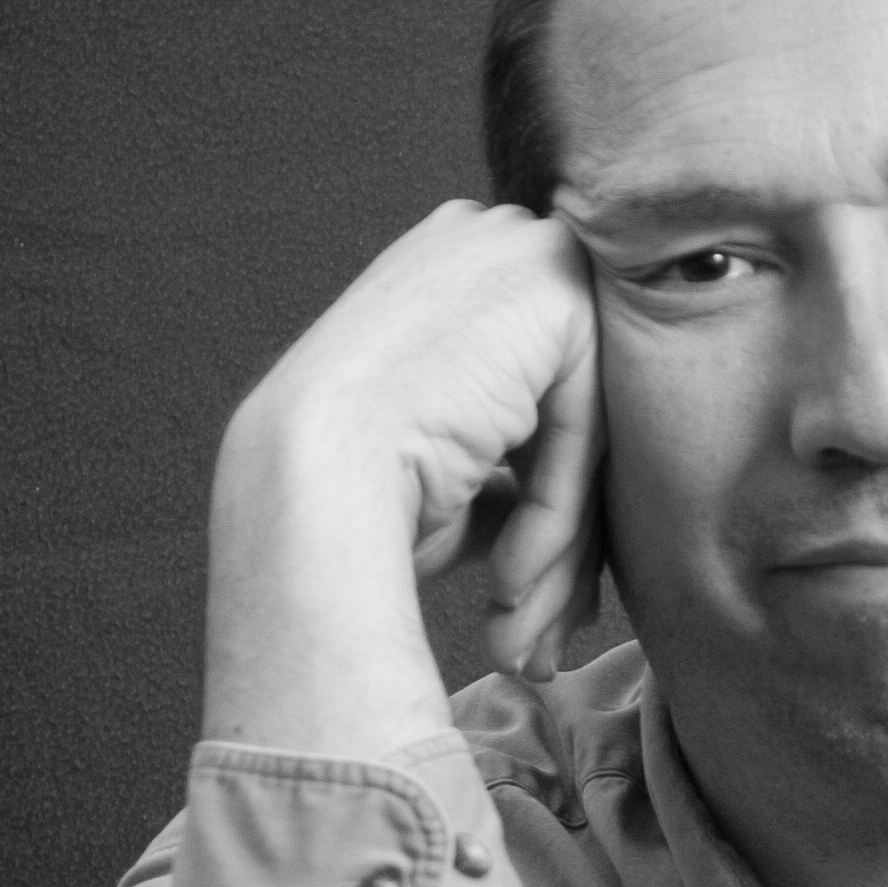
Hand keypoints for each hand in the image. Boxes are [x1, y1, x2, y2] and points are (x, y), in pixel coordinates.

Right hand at [204, 203, 604, 756]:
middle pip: (571, 417)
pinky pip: (584, 430)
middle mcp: (491, 241)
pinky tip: (505, 584)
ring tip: (520, 640)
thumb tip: (576, 531)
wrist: (303, 482)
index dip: (541, 513)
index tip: (522, 607)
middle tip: (535, 645)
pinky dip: (553, 519)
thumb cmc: (351, 496)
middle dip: (557, 549)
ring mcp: (522, 251)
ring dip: (554, 557)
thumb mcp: (448, 473)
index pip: (540, 399)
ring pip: (584, 436)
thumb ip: (515, 470)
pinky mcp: (553, 286)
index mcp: (459, 271)